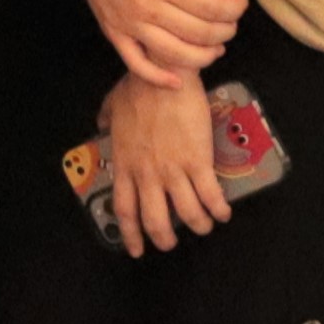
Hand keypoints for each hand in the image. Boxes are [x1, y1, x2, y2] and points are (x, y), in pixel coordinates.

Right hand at [66, 0, 242, 82]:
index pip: (208, 6)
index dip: (232, 10)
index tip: (241, 5)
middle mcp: (144, 6)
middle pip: (195, 32)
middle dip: (222, 33)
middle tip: (232, 26)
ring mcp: (128, 24)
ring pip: (171, 53)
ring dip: (200, 57)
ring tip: (216, 50)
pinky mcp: (114, 34)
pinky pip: (136, 64)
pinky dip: (157, 78)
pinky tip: (176, 82)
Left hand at [94, 69, 233, 254]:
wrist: (165, 75)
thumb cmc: (139, 87)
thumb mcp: (112, 105)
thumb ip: (105, 120)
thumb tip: (100, 124)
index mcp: (125, 164)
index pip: (125, 209)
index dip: (131, 235)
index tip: (136, 249)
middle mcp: (147, 173)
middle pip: (155, 220)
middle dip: (165, 238)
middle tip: (171, 242)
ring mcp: (172, 169)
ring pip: (186, 214)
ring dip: (197, 226)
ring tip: (204, 226)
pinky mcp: (197, 160)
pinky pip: (210, 195)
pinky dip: (218, 209)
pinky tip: (223, 212)